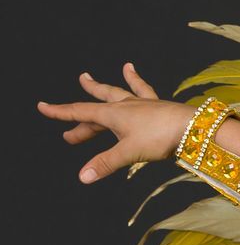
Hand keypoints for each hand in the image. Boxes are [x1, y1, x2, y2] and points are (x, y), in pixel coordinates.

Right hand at [38, 65, 189, 180]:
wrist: (193, 127)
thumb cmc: (161, 137)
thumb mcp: (129, 152)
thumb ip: (106, 163)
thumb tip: (83, 176)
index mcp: (112, 114)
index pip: (80, 112)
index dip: (60, 112)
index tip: (42, 106)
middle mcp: (124, 105)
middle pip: (95, 109)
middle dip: (79, 117)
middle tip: (68, 130)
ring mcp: (140, 103)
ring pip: (115, 94)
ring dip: (100, 88)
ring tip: (87, 79)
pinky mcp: (156, 104)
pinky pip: (142, 88)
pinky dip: (134, 79)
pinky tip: (130, 68)